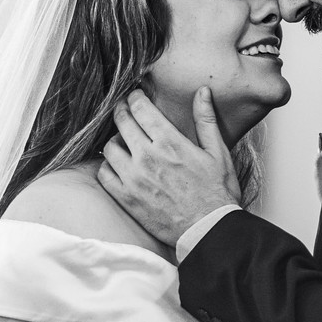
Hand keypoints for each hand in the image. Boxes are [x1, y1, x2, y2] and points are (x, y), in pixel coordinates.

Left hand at [98, 87, 241, 246]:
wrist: (209, 229)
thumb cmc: (217, 192)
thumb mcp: (218, 152)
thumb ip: (206, 120)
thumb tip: (202, 92)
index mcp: (169, 143)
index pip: (140, 108)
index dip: (135, 98)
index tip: (135, 96)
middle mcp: (147, 157)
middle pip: (121, 122)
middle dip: (122, 111)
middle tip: (125, 110)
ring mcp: (134, 179)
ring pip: (109, 147)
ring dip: (115, 139)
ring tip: (123, 140)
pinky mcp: (127, 198)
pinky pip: (104, 175)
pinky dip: (107, 166)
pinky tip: (117, 165)